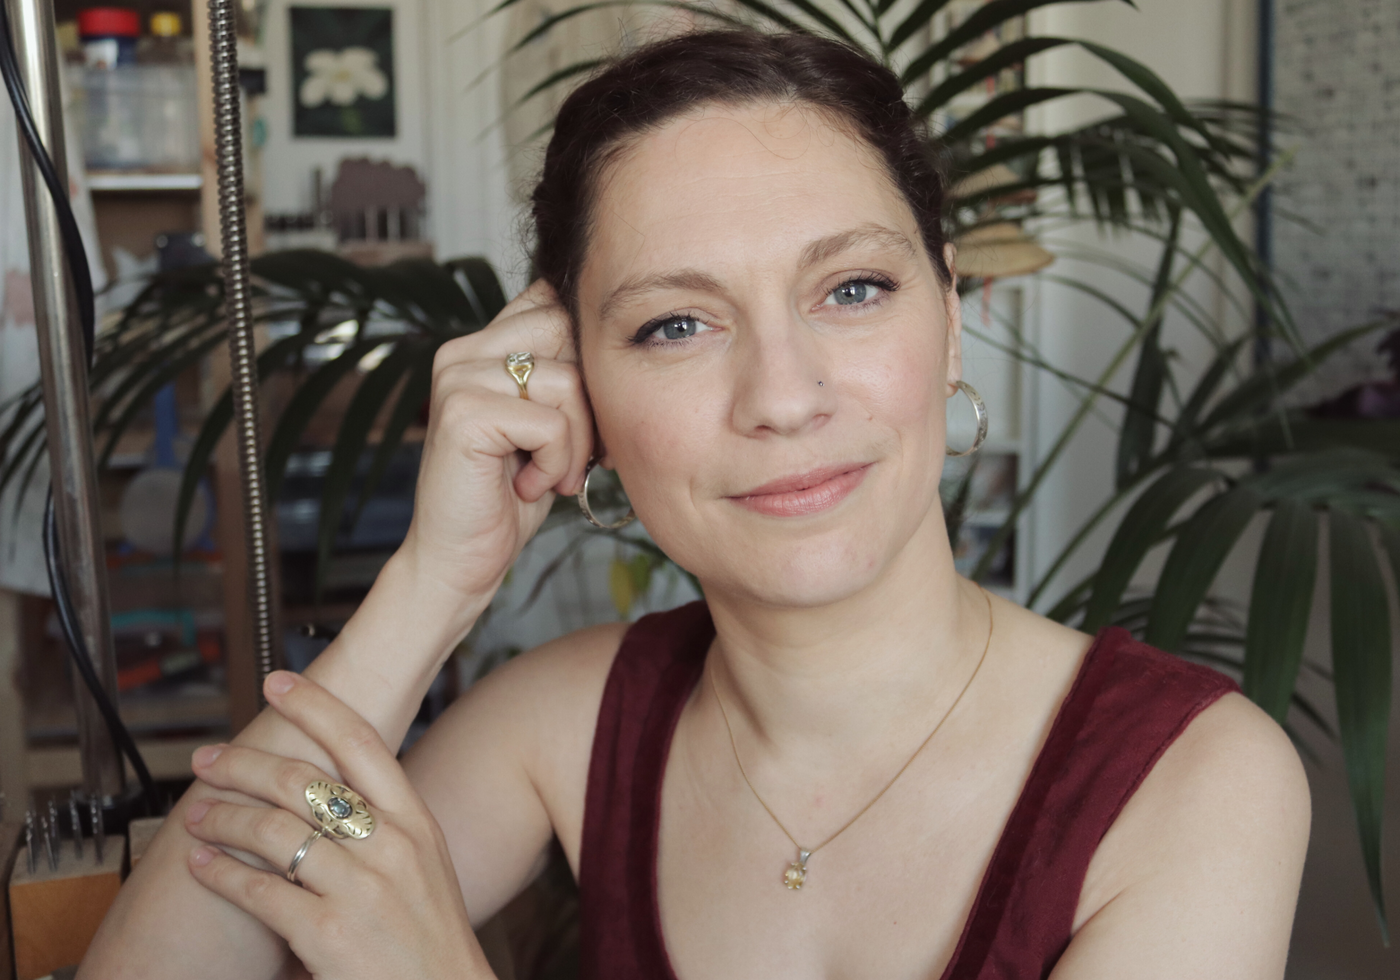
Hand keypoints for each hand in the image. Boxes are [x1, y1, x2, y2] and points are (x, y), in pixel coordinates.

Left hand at [184, 671, 494, 979]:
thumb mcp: (424, 866)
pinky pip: (258, 891)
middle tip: (209, 759)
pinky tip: (202, 865)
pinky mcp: (328, 933)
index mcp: (416, 822)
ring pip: (273, 830)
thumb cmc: (428, 938)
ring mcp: (360, 889)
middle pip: (303, 781)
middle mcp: (390, 846)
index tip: (278, 682)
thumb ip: (383, 826)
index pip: (361, 743)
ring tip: (198, 816)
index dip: (316, 705)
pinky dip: (220, 874)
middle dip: (244, 763)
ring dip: (224, 818)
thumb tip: (324, 791)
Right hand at [400, 279, 591, 614]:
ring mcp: (458, 378)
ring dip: (576, 443)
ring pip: (567, 381)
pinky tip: (530, 486)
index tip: (585, 415)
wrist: (461, 559)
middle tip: (578, 451)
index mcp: (483, 344)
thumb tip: (620, 343)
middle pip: (569, 331)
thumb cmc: (511, 494)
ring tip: (551, 475)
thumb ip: (567, 377)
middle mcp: (463, 350)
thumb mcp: (548, 424)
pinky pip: (551, 423)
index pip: (554, 302)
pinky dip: (556, 464)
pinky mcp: (464, 414)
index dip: (587, 354)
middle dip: (591, 399)